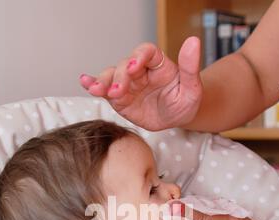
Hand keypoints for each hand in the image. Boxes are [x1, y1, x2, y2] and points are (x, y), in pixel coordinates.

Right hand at [79, 37, 202, 130]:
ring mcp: (128, 84)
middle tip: (118, 90)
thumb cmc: (185, 102)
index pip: (146, 53)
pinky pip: (105, 91)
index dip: (139, 57)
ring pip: (111, 76)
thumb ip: (190, 67)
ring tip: (96, 90)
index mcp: (158, 64)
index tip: (135, 66)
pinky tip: (85, 83)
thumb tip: (193, 41)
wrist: (176, 118)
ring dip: (103, 82)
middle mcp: (140, 70)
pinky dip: (94, 85)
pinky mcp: (120, 99)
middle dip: (120, 76)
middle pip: (125, 65)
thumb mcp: (192, 88)